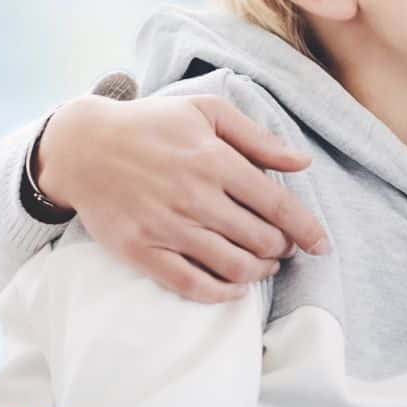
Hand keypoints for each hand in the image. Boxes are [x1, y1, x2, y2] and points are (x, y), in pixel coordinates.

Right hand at [37, 92, 331, 302]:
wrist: (83, 147)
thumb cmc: (151, 124)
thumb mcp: (207, 113)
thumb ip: (258, 138)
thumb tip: (303, 163)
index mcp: (214, 160)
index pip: (276, 204)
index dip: (306, 228)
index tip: (322, 244)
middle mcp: (194, 196)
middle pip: (259, 239)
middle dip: (281, 249)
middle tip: (284, 249)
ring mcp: (166, 227)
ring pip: (231, 265)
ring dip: (258, 271)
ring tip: (264, 266)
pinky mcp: (141, 251)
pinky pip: (190, 284)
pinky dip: (220, 293)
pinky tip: (235, 288)